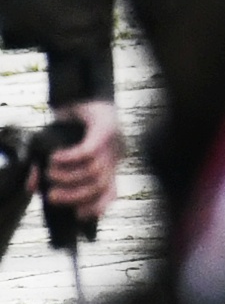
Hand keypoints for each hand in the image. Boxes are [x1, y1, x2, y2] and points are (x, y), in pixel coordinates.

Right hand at [40, 99, 115, 221]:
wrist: (81, 89)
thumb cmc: (70, 123)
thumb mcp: (58, 149)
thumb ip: (47, 169)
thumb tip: (31, 188)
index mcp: (109, 164)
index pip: (111, 193)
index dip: (97, 208)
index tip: (78, 215)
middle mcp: (114, 155)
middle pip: (100, 185)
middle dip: (74, 195)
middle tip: (52, 195)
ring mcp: (112, 141)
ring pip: (95, 171)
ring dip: (68, 177)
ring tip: (50, 172)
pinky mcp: (104, 127)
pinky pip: (89, 150)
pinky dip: (69, 158)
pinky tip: (55, 157)